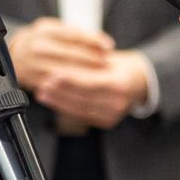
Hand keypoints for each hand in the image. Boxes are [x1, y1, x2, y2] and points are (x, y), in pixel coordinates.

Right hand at [8, 17, 113, 91]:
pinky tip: (87, 84)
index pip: (74, 36)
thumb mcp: (53, 28)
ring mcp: (37, 66)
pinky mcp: (37, 82)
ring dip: (88, 73)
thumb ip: (76, 33)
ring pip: (69, 72)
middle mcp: (39, 49)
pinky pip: (60, 85)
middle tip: (108, 62)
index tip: (109, 46)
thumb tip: (102, 42)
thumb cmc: (39, 40)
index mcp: (44, 32)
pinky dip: (76, 85)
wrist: (15, 56)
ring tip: (102, 73)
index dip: (94, 41)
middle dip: (94, 59)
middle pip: (73, 55)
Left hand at [34, 48, 149, 127]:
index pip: (91, 82)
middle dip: (61, 92)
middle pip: (84, 98)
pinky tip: (53, 101)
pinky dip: (66, 108)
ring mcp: (114, 114)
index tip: (52, 75)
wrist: (137, 80)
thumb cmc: (117, 65)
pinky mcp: (108, 121)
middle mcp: (119, 101)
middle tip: (42, 84)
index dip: (70, 80)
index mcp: (120, 83)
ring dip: (59, 102)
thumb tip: (58, 65)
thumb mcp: (104, 58)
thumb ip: (85, 63)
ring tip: (42, 93)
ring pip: (81, 109)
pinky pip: (83, 115)